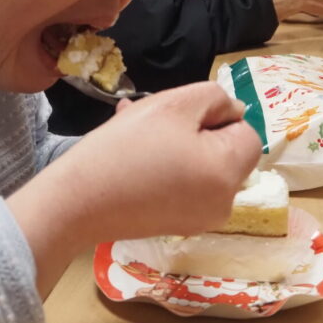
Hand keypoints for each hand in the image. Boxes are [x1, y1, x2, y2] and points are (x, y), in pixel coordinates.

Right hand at [7, 83, 260, 293]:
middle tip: (152, 117)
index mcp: (229, 174)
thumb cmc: (126, 148)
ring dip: (174, 141)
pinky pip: (182, 183)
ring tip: (133, 128)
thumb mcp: (173, 104)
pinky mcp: (174, 225)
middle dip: (192, 128)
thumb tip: (235, 110)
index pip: (246, 131)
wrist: (76, 202)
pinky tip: (130, 151)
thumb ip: (214, 97)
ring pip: (199, 163)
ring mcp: (199, 219)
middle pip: (223, 149)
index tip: (178, 115)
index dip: (215, 114)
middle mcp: (223, 203)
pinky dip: (164, 164)